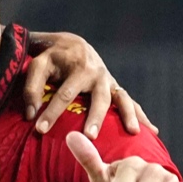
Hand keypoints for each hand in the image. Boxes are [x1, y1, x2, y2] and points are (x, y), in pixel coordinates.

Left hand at [24, 31, 155, 138]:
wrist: (72, 45)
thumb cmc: (51, 58)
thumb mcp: (37, 66)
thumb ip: (31, 88)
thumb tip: (31, 115)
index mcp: (78, 67)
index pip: (64, 93)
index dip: (51, 112)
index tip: (40, 130)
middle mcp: (98, 74)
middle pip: (98, 98)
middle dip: (95, 117)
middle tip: (90, 136)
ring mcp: (110, 82)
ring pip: (122, 99)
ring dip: (128, 116)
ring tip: (132, 133)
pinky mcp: (115, 89)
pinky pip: (131, 103)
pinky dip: (141, 116)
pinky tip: (152, 132)